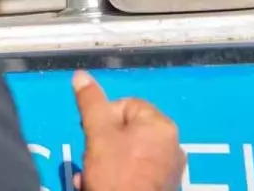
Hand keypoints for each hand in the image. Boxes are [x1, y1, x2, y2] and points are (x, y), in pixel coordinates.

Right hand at [73, 70, 183, 190]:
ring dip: (106, 162)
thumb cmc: (116, 175)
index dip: (104, 119)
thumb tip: (81, 75)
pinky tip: (101, 186)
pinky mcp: (163, 189)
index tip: (90, 136)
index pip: (126, 106)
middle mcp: (172, 145)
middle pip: (128, 131)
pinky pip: (137, 174)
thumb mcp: (98, 134)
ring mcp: (169, 170)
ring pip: (130, 155)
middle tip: (90, 159)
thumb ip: (91, 103)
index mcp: (161, 125)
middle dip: (103, 144)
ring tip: (90, 177)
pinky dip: (120, 178)